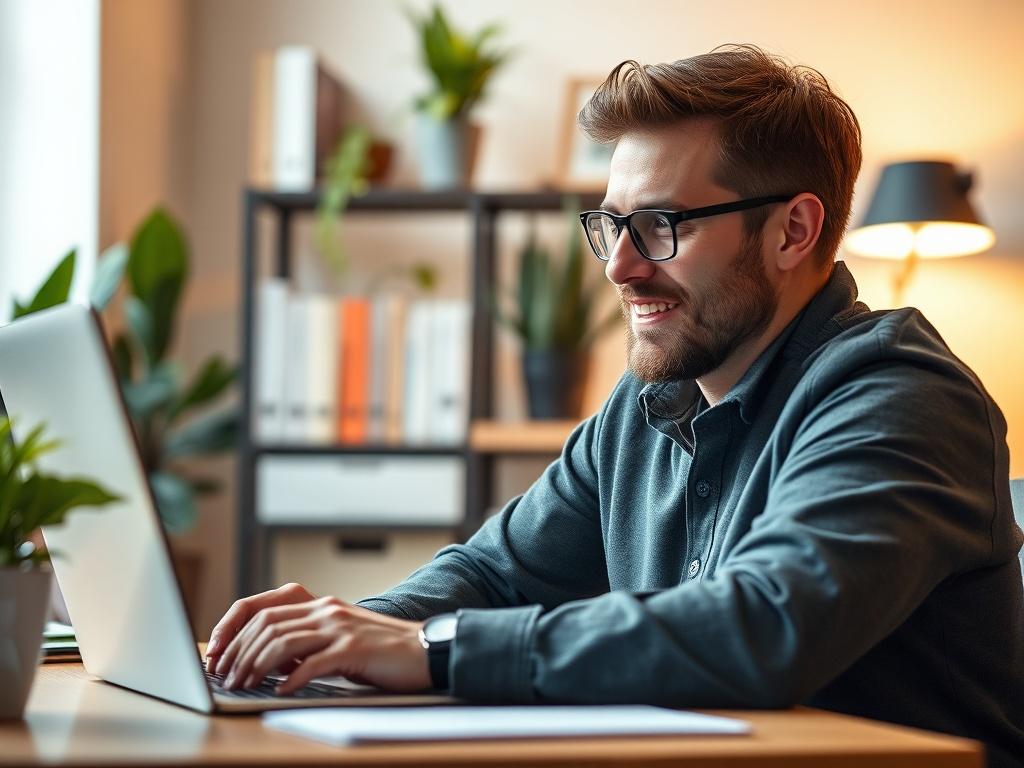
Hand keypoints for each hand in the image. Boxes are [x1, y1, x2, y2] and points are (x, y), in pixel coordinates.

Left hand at [211, 592, 430, 694]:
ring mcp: (340, 627)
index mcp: (319, 605)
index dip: (231, 630)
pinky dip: (292, 679)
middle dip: (237, 652)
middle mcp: (326, 610)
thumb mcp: (337, 638)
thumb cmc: (379, 651)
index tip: (215, 655)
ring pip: (283, 641)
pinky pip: (313, 663)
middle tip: (225, 677)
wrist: (424, 650)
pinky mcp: (354, 648)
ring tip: (244, 686)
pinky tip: (282, 691)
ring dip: (257, 667)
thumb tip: (266, 662)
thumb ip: (306, 642)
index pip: (260, 608)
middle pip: (265, 625)